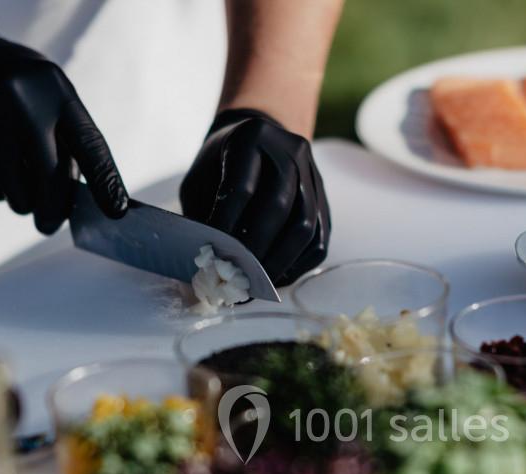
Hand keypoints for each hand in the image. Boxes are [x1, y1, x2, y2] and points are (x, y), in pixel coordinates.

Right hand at [0, 25, 127, 233]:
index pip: (88, 143)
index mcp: (53, 89)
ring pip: (17, 193)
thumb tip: (78, 202)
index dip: (105, 181)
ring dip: (22, 199)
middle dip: (52, 211)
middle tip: (48, 225)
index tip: (117, 212)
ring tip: (15, 176)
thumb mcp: (50, 96)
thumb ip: (69, 141)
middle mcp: (19, 102)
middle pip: (49, 180)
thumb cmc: (18, 91)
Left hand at [180, 109, 329, 285]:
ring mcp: (313, 176)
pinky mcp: (324, 201)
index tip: (212, 256)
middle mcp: (291, 151)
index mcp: (253, 136)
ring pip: (304, 227)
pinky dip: (297, 264)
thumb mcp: (200, 179)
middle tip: (235, 278)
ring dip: (279, 262)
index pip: (242, 187)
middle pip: (278, 208)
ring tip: (256, 284)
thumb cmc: (220, 166)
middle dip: (254, 250)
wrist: (259, 142)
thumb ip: (202, 214)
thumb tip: (209, 261)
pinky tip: (276, 276)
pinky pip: (318, 240)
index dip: (226, 225)